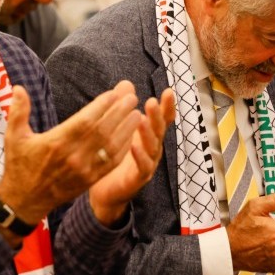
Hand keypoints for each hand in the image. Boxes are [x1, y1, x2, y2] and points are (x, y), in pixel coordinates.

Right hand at [0, 82, 141, 229]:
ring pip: (111, 146)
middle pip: (102, 131)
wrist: (24, 201)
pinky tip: (131, 135)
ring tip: (137, 113)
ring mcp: (84, 170)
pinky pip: (111, 162)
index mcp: (56, 144)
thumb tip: (18, 87)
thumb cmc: (19, 166)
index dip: (101, 106)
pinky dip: (123, 148)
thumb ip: (18, 111)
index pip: (84, 121)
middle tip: (132, 97)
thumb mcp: (14, 137)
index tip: (114, 93)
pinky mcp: (90, 180)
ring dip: (126, 129)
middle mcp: (73, 157)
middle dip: (119, 113)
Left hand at [89, 88, 175, 224]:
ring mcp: (148, 164)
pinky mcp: (138, 179)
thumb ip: (126, 109)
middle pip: (159, 130)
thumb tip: (127, 84)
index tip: (168, 91)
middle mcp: (152, 149)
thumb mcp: (122, 130)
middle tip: (151, 102)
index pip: (162, 119)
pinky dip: (139, 156)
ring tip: (143, 119)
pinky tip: (134, 146)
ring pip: (152, 147)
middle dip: (157, 116)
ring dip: (148, 133)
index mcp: (149, 136)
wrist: (106, 191)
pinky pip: (142, 167)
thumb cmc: (115, 156)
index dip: (167, 106)